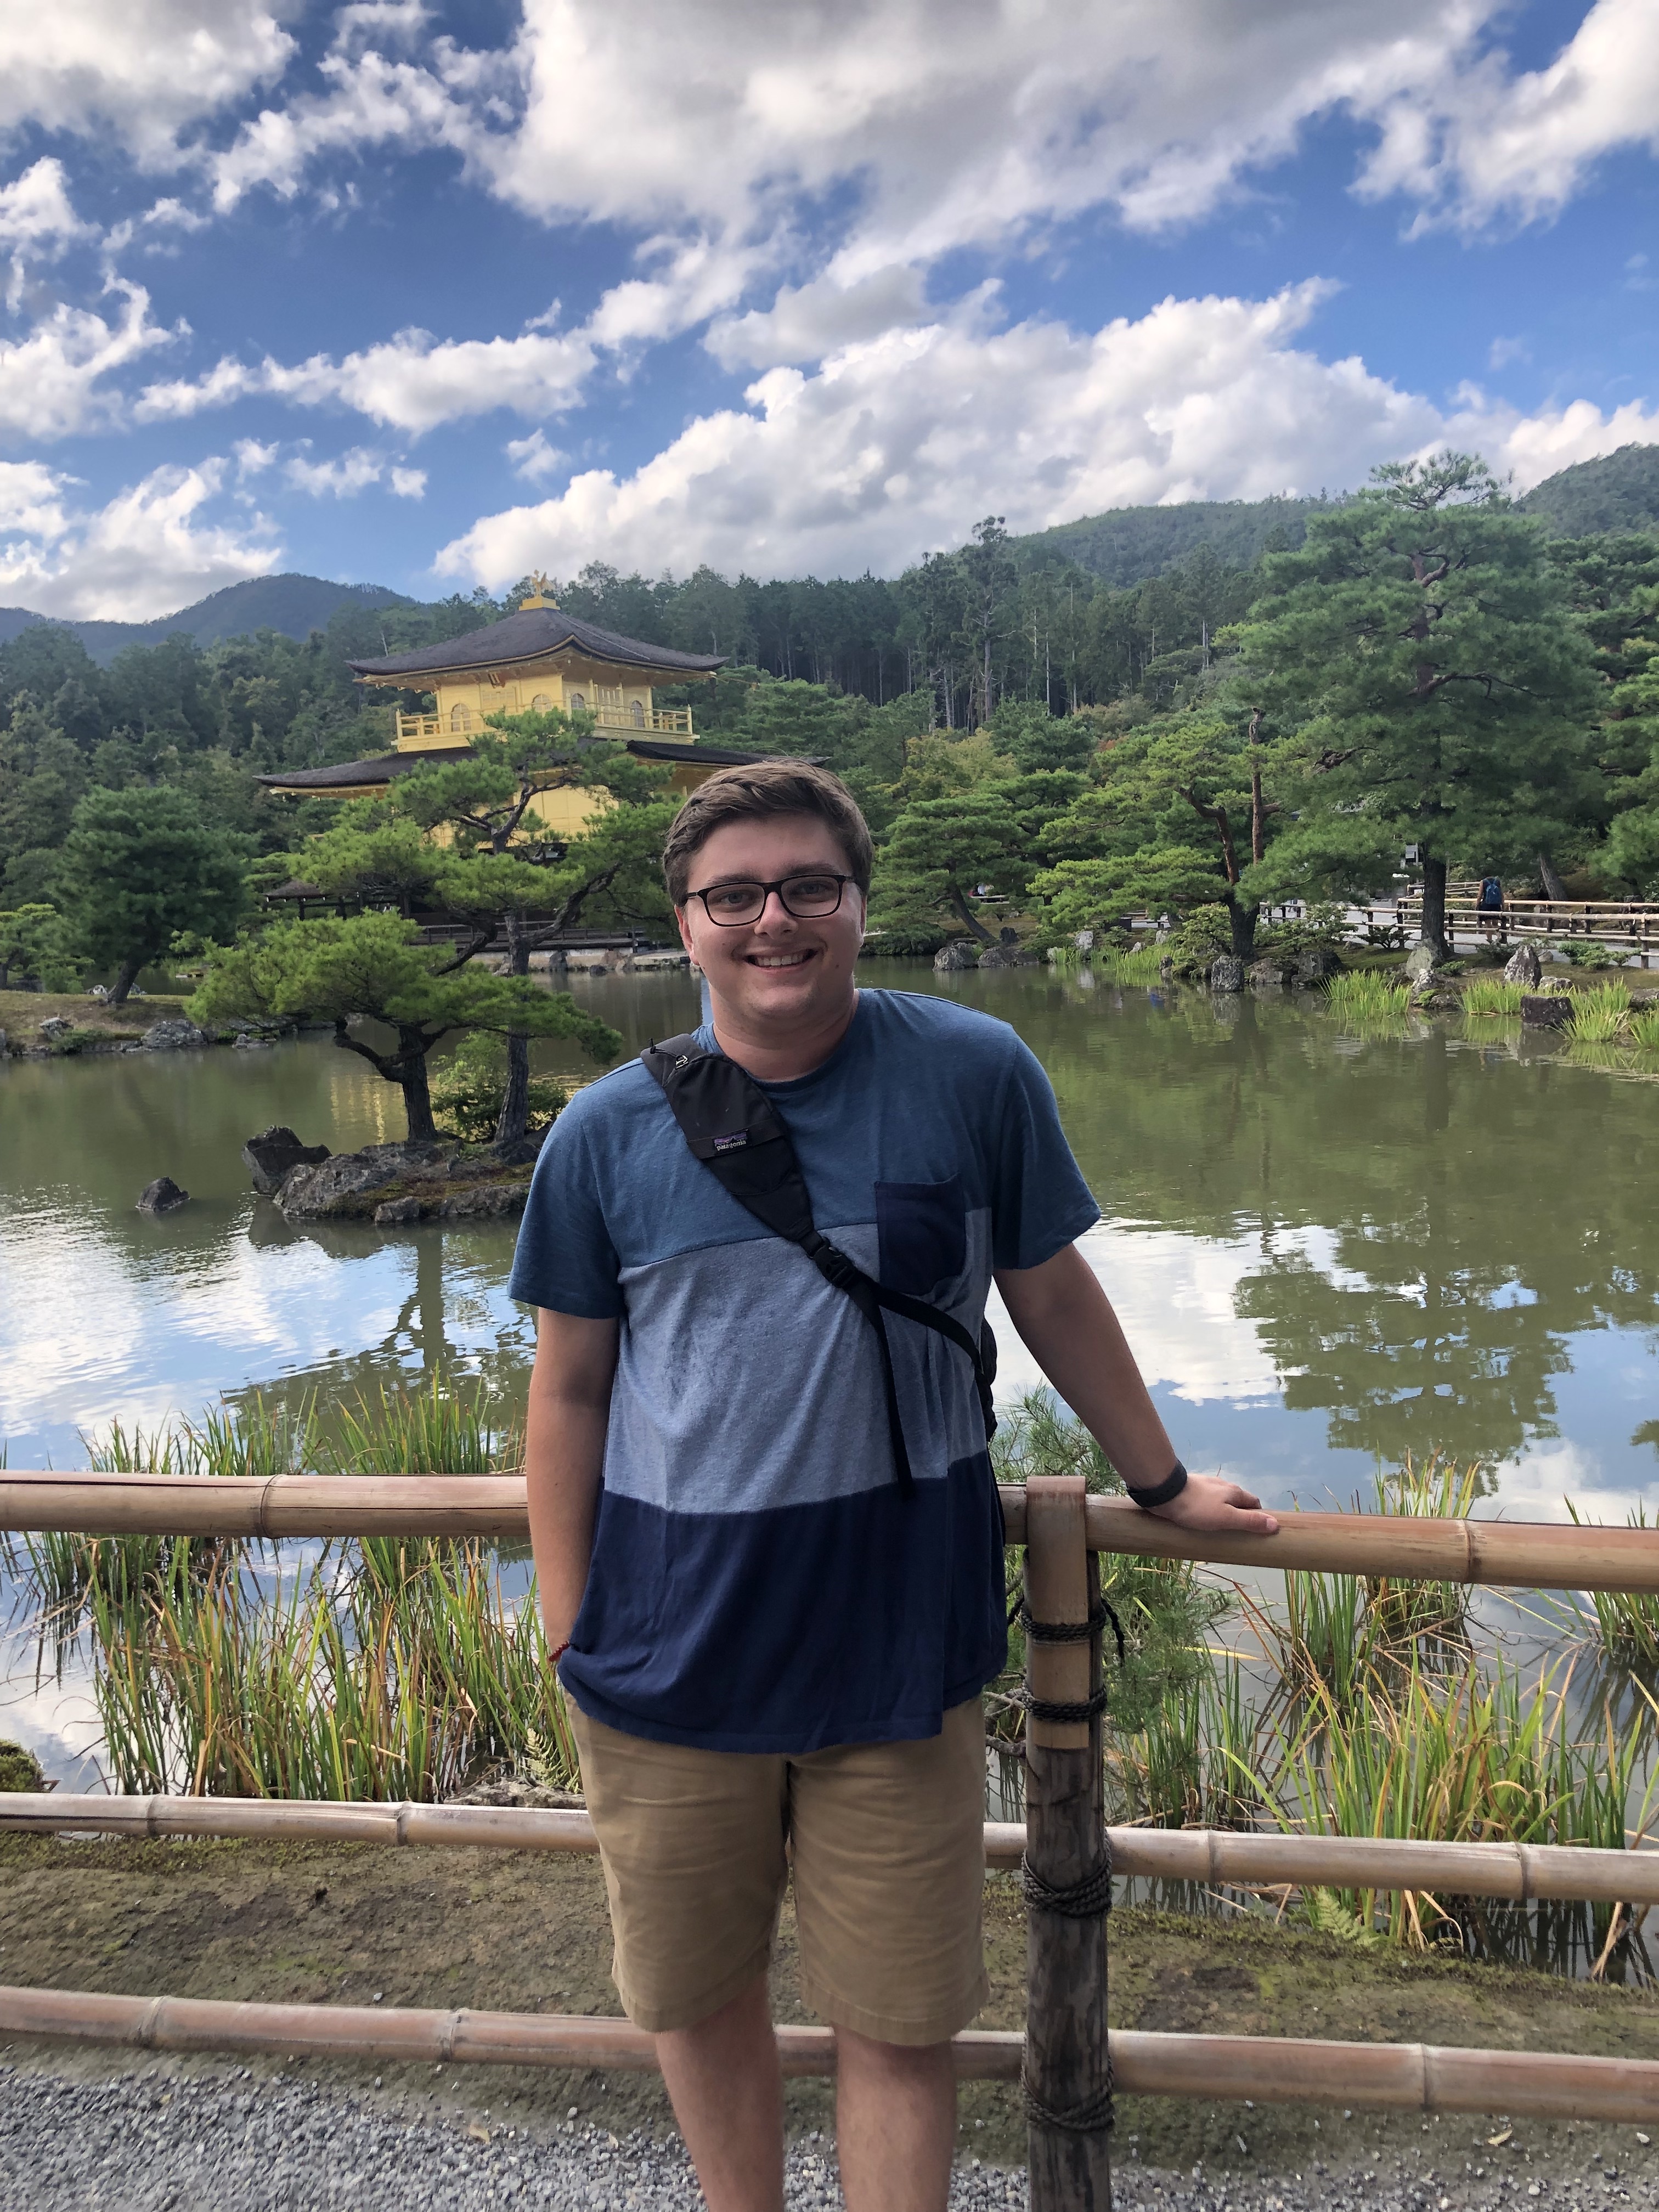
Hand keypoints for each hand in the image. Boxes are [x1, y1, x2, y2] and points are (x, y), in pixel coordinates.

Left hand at [1150, 1471, 1277, 1536]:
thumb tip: (1275, 1524)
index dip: (1257, 1517)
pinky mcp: (1191, 1490)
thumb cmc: (1197, 1507)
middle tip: (1234, 1536)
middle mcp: (1223, 1486)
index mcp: (1234, 1491)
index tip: (1254, 1533)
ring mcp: (1206, 1486)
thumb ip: (1249, 1521)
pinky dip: (1207, 1511)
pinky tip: (1199, 1521)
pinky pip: (1205, 1502)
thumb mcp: (1226, 1517)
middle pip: (1238, 1502)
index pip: (1255, 1503)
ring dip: (1222, 1514)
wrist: (1164, 1491)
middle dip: (1239, 1516)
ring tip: (1216, 1531)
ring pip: (1221, 1501)